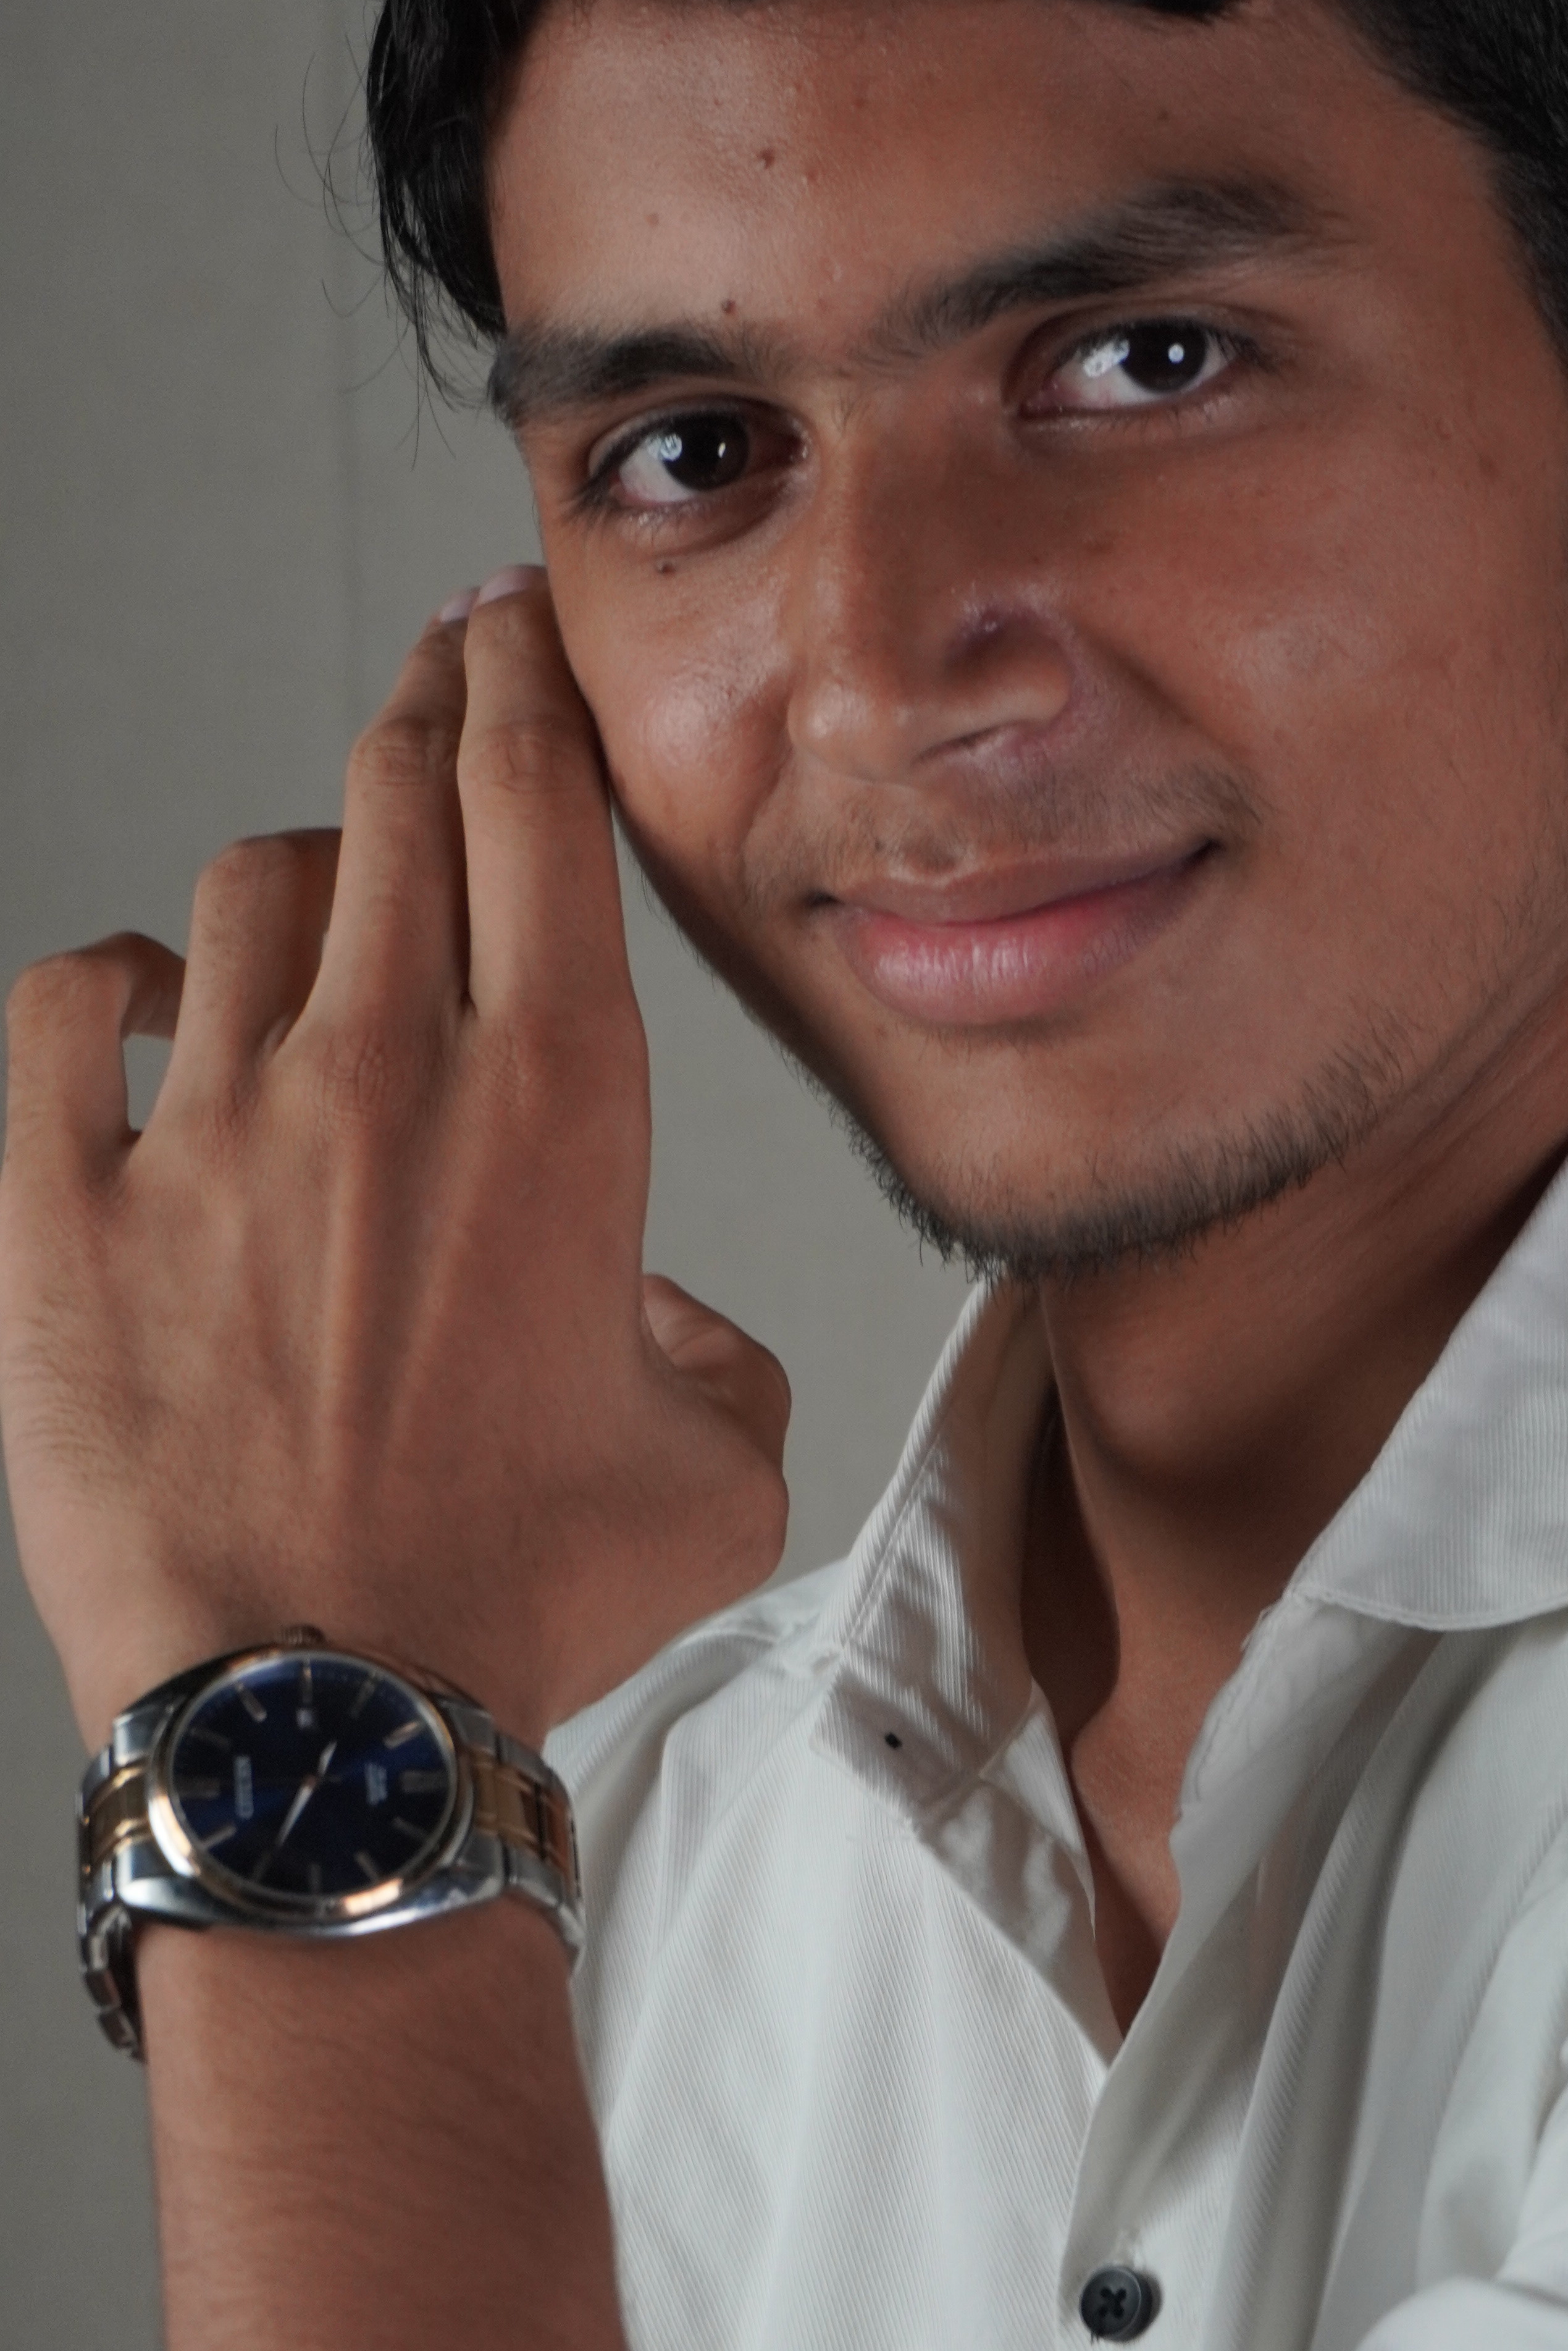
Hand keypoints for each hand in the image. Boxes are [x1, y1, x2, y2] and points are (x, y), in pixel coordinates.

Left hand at [0, 571, 789, 1752]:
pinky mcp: (65, 1216)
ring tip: (312, 908)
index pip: (535, 805)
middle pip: (396, 801)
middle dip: (425, 710)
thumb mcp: (719, 1469)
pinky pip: (63, 1010)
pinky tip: (138, 1001)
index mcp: (557, 1107)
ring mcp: (211, 1135)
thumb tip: (647, 1319)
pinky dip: (103, 981)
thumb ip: (717, 1353)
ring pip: (246, 888)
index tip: (517, 628)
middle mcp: (385, 1076)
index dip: (524, 683)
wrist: (331, 1722)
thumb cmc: (521, 1603)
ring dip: (294, 874)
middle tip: (436, 679)